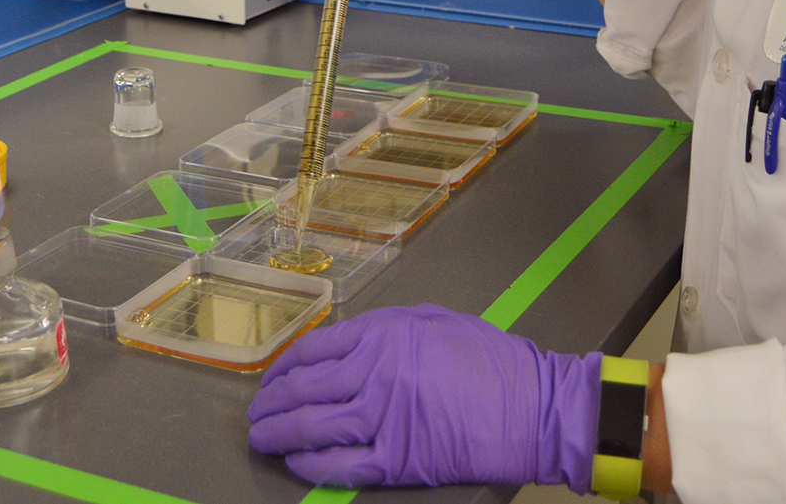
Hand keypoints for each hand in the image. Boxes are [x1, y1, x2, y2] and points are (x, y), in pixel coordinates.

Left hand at [247, 305, 598, 489]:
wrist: (528, 407)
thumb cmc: (487, 358)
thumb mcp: (434, 320)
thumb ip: (387, 327)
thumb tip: (346, 343)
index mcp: (382, 334)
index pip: (313, 350)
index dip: (283, 366)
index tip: (271, 378)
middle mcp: (373, 374)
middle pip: (303, 389)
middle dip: (271, 403)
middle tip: (256, 413)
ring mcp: (382, 419)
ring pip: (311, 427)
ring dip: (278, 434)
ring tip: (261, 439)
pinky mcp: (395, 460)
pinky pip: (339, 466)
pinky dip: (310, 465)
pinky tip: (296, 463)